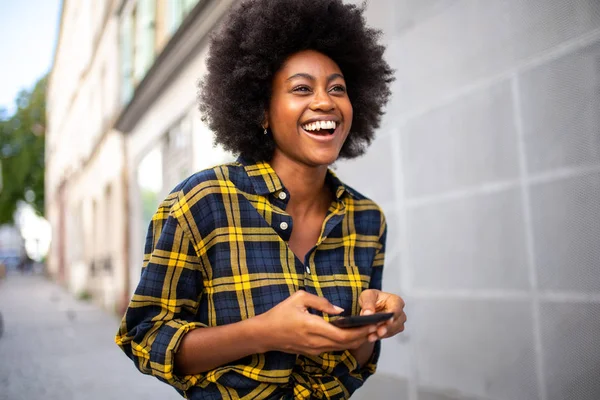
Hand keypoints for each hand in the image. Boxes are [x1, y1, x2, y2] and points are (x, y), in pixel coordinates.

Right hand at [256, 290, 377, 355]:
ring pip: (341, 348)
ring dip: (356, 340)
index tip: (372, 323)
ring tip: (369, 330)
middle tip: (376, 326)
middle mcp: (316, 341)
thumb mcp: (299, 298)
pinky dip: (346, 342)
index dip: (360, 330)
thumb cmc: (280, 313)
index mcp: (313, 326)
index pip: (343, 333)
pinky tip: (353, 335)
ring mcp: (315, 349)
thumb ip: (321, 302)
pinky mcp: (313, 352)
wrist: (265, 334)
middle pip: (346, 343)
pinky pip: (334, 348)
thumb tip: (340, 310)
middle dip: (363, 336)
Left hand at [358, 289, 405, 341]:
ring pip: (394, 330)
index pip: (397, 309)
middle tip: (378, 331)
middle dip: (387, 327)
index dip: (393, 316)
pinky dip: (380, 336)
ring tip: (371, 336)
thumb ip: (368, 304)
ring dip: (383, 334)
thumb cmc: (372, 298)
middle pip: (397, 321)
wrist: (370, 307)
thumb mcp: (367, 296)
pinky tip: (372, 337)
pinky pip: (389, 334)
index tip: (387, 321)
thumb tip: (368, 313)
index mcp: (395, 300)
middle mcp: (399, 311)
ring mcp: (398, 321)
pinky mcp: (393, 330)